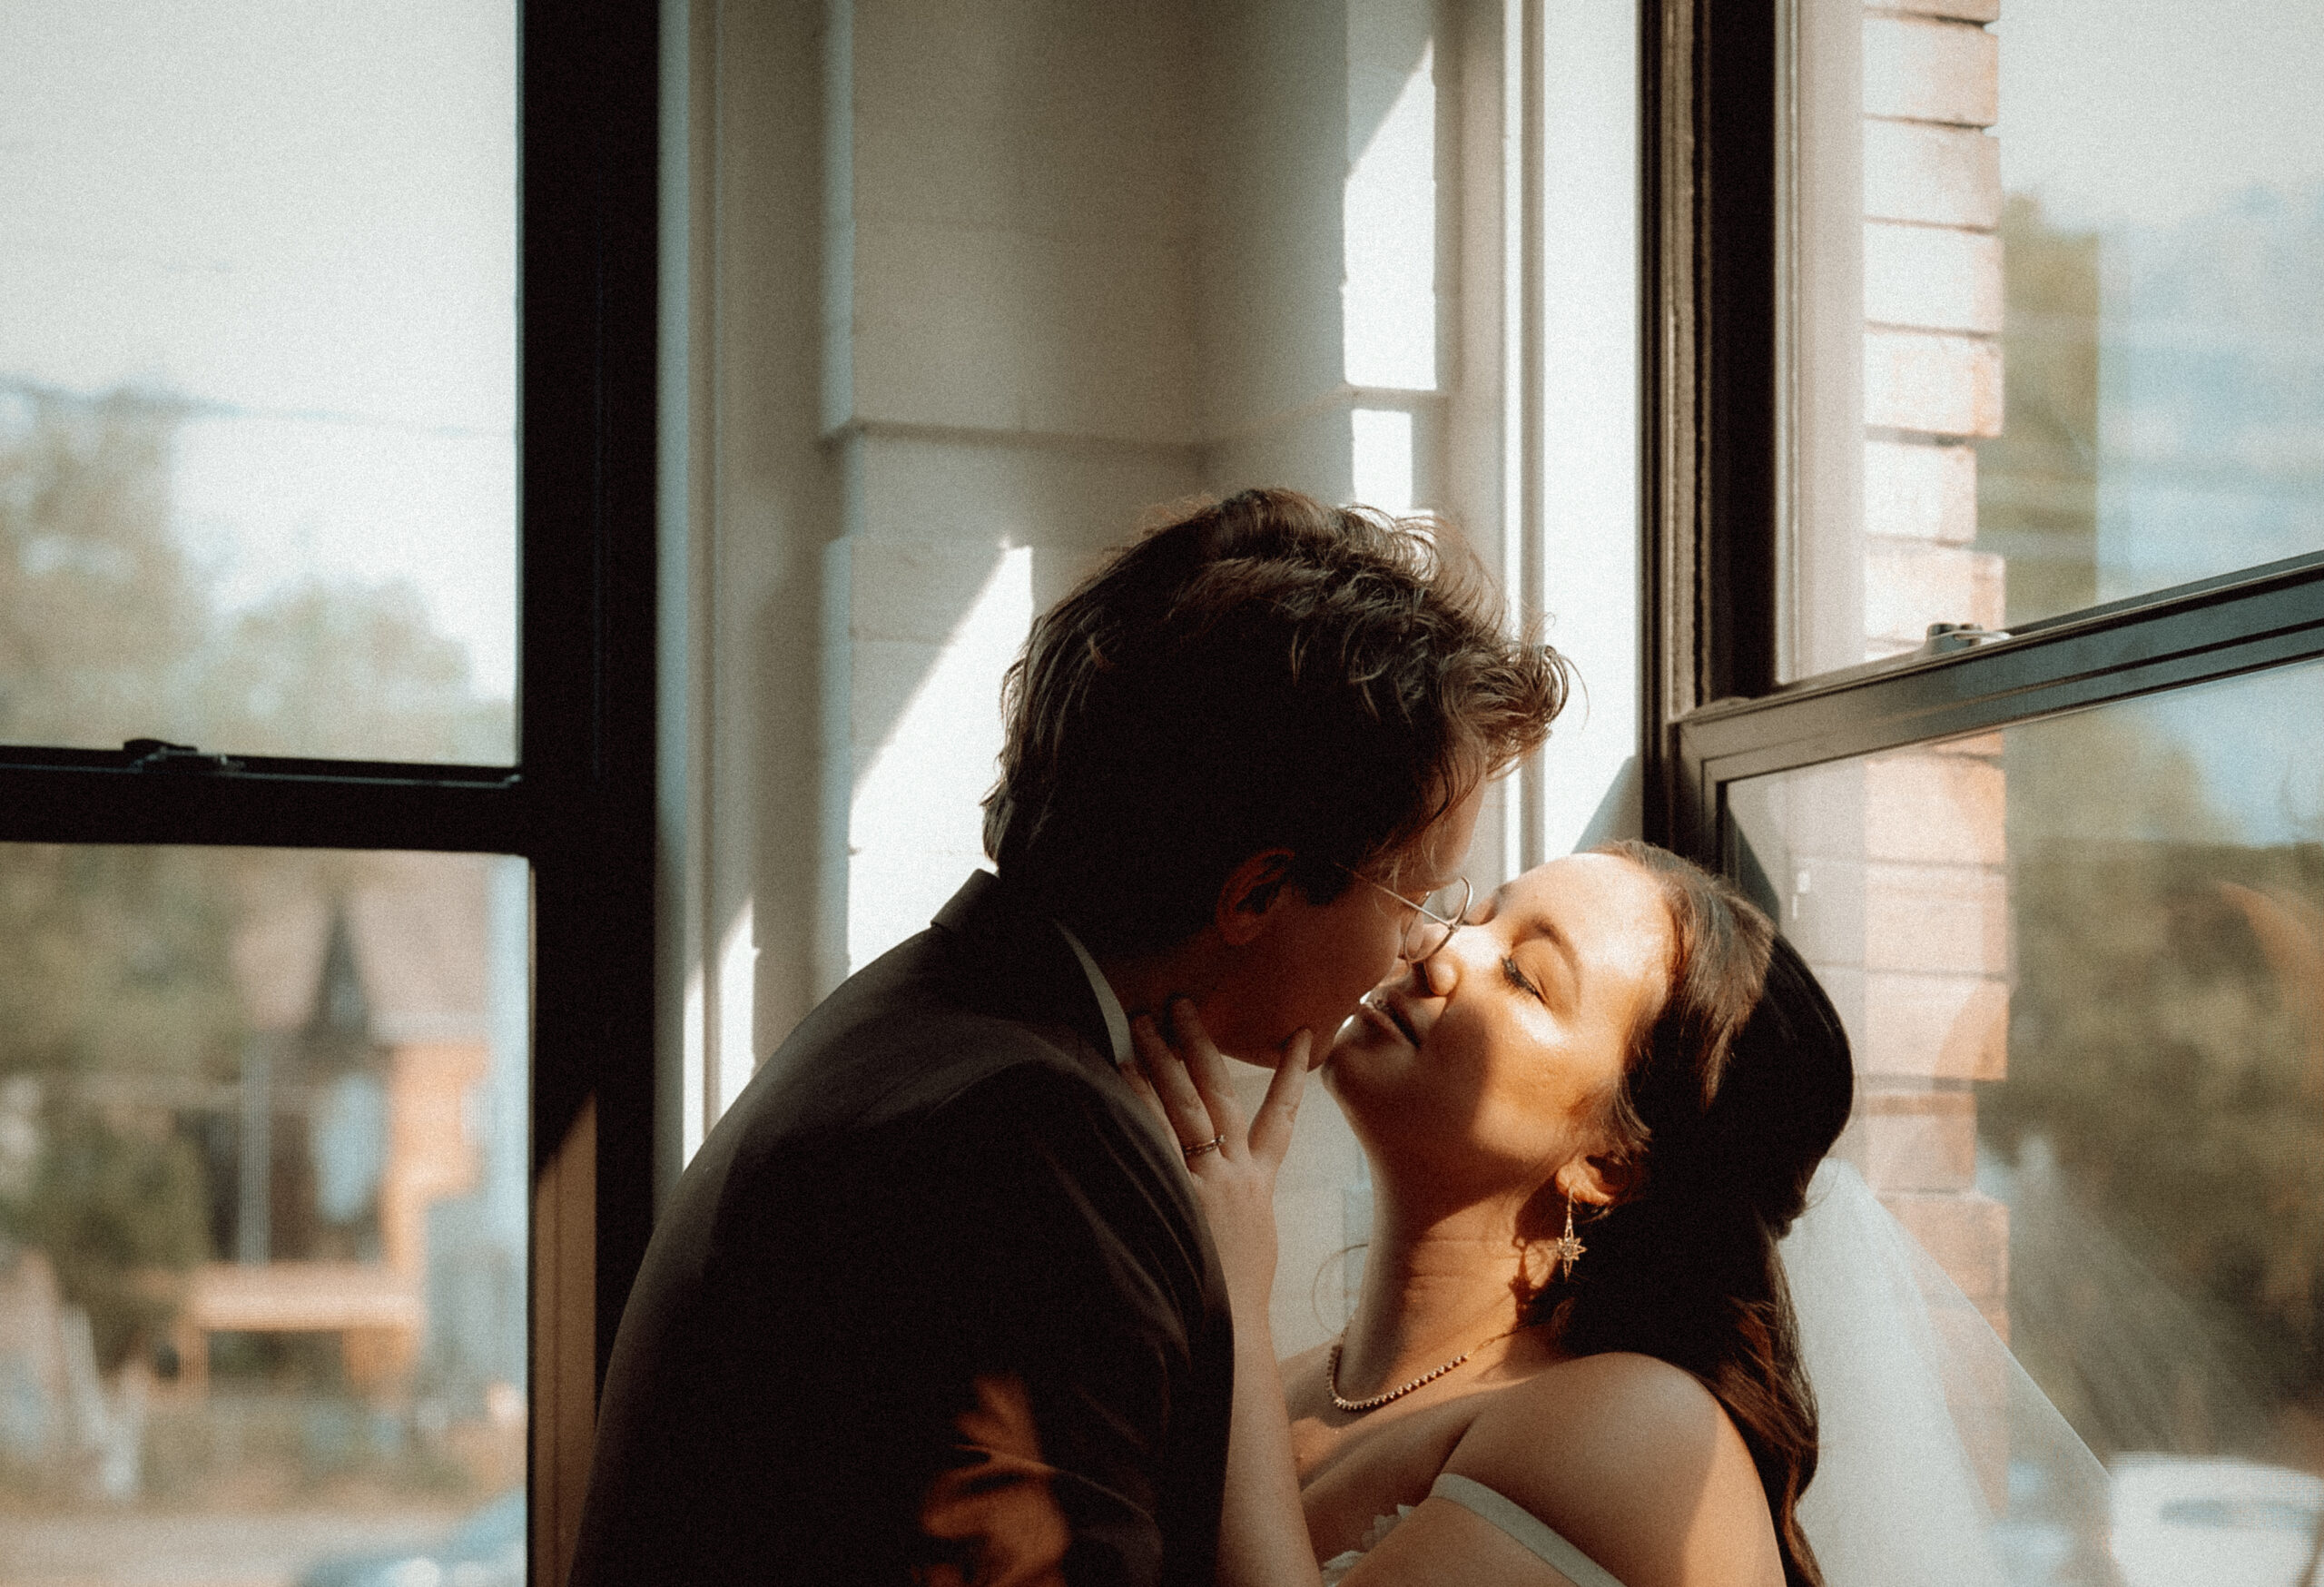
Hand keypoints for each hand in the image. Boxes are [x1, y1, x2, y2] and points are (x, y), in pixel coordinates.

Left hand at [1121, 1000, 1310, 1314]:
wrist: (1230, 1329)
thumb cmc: (1235, 1294)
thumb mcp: (1252, 1240)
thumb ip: (1242, 1204)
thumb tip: (1225, 1185)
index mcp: (1259, 1183)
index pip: (1282, 1117)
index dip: (1291, 1074)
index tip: (1302, 1034)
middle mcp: (1234, 1173)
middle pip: (1220, 1093)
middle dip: (1200, 1045)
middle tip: (1180, 1002)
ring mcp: (1205, 1180)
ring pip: (1185, 1106)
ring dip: (1163, 1061)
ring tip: (1142, 1021)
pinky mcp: (1178, 1193)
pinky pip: (1155, 1136)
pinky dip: (1138, 1103)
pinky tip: (1119, 1073)